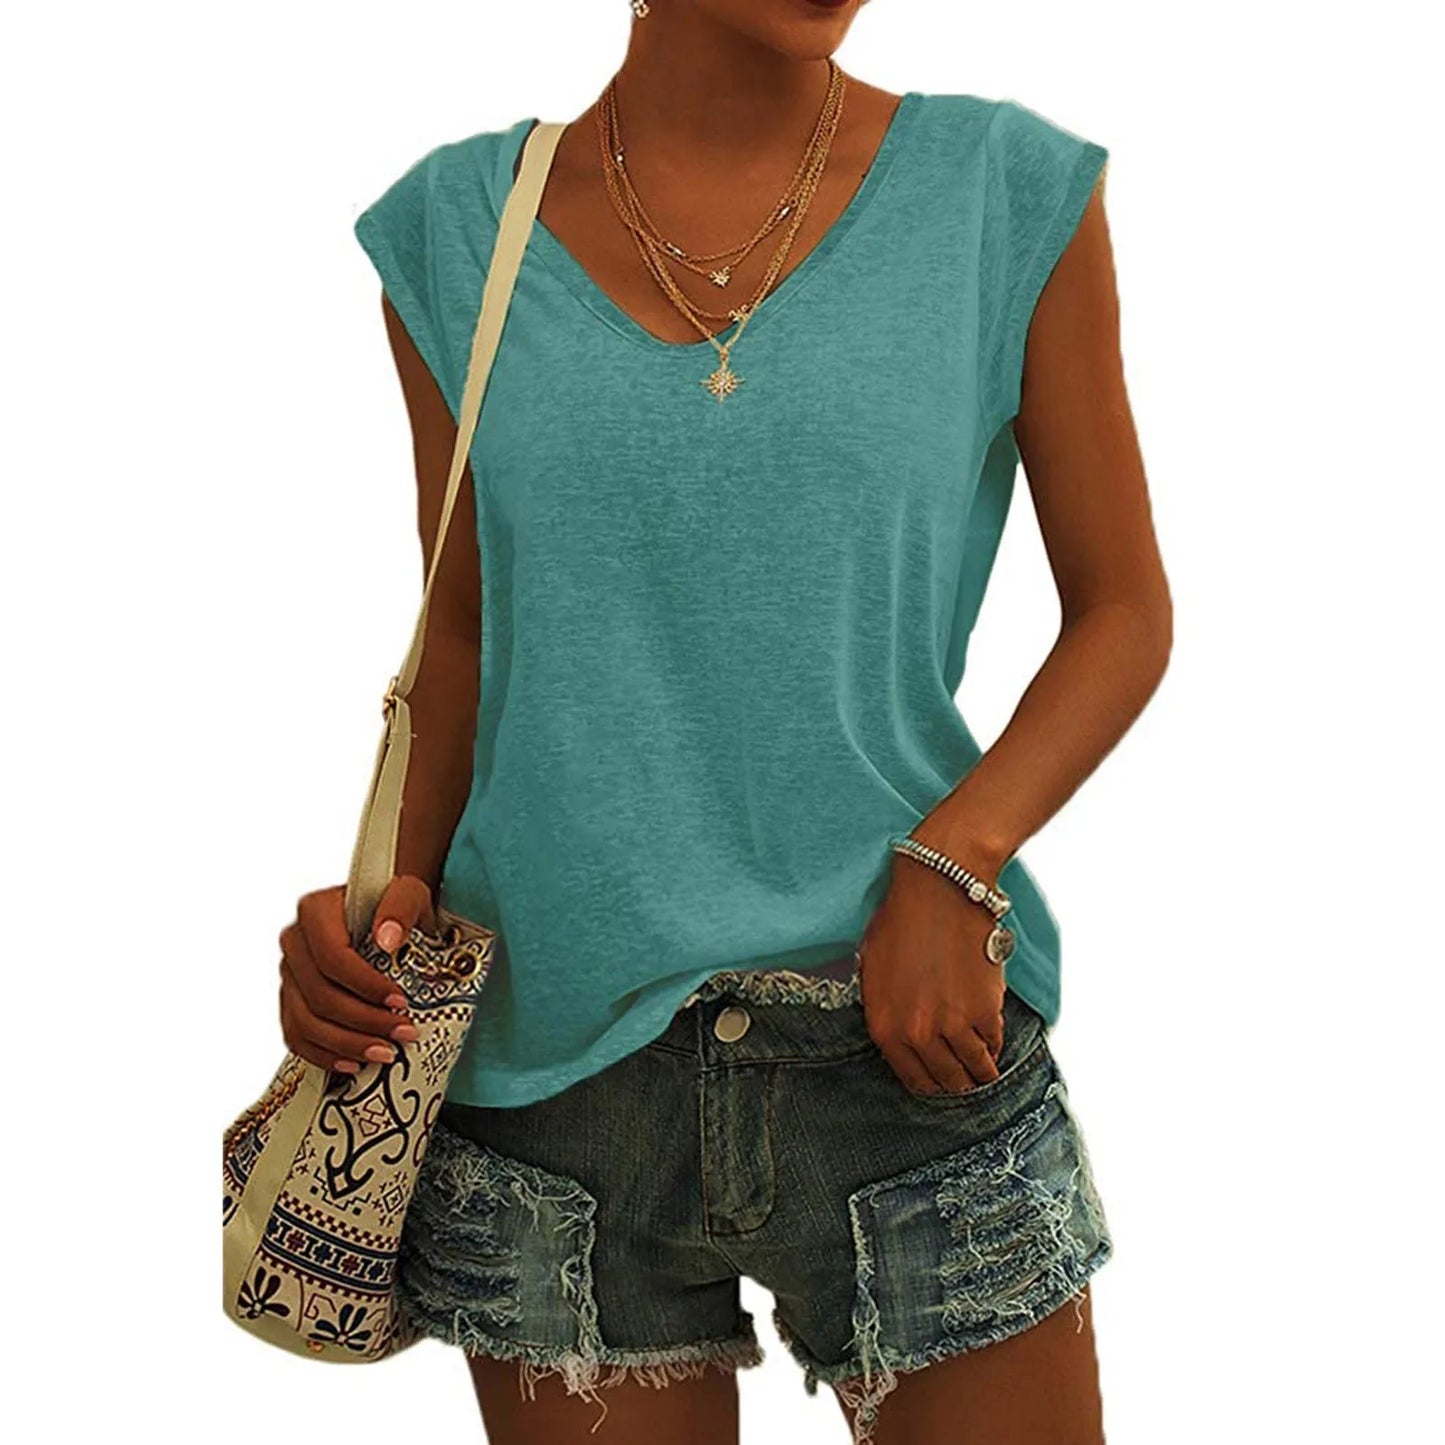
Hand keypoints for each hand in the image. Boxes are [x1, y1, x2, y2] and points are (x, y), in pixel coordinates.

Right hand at [277, 875, 436, 1075]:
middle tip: (404, 1033)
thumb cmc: (398, 905)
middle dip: (364, 1021)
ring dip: (347, 1044)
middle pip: (319, 995)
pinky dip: (324, 1055)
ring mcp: (290, 974)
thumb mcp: (409, 895)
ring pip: (305, 1022)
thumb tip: (386, 940)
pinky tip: (354, 1063)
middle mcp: (294, 943)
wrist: (388, 917)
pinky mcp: (292, 1000)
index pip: (332, 957)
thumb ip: (400, 907)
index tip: (400, 1002)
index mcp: (314, 911)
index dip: (366, 985)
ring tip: (387, 1053)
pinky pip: (297, 1036)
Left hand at [858, 851, 1007, 1095]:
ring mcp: (953, 1026)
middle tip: (965, 1081)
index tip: (938, 1083)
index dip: (929, 1084)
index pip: (912, 1078)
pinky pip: (993, 1043)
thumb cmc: (901, 920)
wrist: (938, 890)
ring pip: (974, 1069)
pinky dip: (994, 1044)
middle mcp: (917, 1033)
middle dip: (956, 1083)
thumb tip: (896, 1030)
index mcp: (884, 1026)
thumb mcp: (872, 968)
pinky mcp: (985, 1012)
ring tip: (985, 1071)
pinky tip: (992, 1041)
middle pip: (945, 1080)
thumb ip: (882, 1007)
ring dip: (980, 1072)